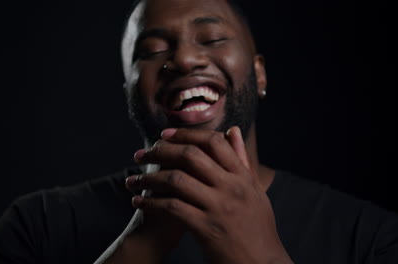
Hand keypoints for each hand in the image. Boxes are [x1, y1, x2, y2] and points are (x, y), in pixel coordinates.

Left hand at [126, 127, 292, 263]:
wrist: (263, 263)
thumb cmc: (257, 226)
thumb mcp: (254, 189)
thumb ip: (241, 159)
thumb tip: (233, 130)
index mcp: (242, 176)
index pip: (213, 142)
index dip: (186, 134)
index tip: (165, 135)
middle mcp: (231, 187)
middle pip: (191, 156)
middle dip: (161, 151)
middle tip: (142, 155)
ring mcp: (219, 207)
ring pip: (177, 179)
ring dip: (149, 177)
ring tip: (133, 179)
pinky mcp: (206, 228)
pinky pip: (172, 207)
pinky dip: (151, 202)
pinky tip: (139, 201)